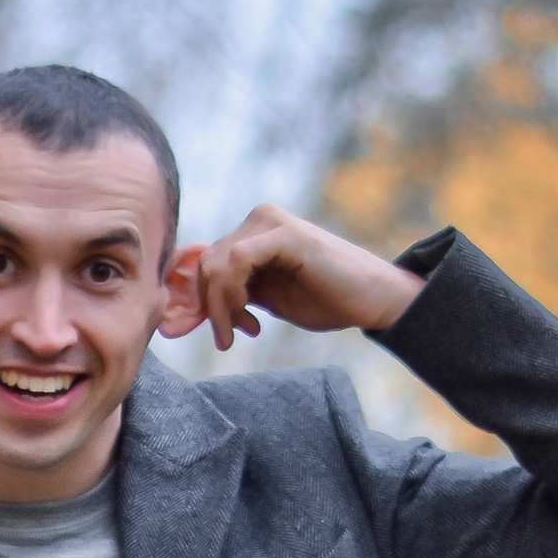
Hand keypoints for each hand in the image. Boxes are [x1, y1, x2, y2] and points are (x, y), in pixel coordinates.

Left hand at [159, 205, 422, 350]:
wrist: (372, 299)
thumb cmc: (324, 299)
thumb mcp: (264, 300)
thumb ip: (231, 295)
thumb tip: (185, 310)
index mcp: (252, 232)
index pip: (203, 261)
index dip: (195, 299)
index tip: (207, 332)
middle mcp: (258, 220)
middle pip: (205, 263)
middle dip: (208, 307)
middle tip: (228, 338)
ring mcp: (270, 222)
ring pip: (216, 263)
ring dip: (219, 307)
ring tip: (240, 332)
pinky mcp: (284, 234)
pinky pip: (237, 260)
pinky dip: (232, 295)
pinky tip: (251, 322)